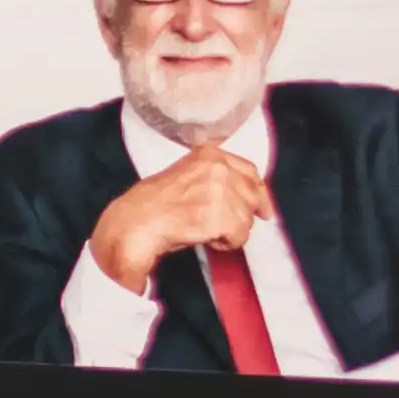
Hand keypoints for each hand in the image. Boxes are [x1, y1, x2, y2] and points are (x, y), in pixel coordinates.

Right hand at [89, 144, 274, 293]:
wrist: (136, 223)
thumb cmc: (151, 204)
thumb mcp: (184, 174)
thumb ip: (212, 176)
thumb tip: (240, 194)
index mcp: (209, 154)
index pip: (249, 170)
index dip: (258, 190)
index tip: (263, 207)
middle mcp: (218, 167)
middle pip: (253, 195)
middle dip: (243, 214)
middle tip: (227, 227)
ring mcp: (221, 191)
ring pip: (247, 218)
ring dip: (230, 230)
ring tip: (206, 231)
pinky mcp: (223, 216)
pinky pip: (239, 236)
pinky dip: (225, 244)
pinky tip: (206, 239)